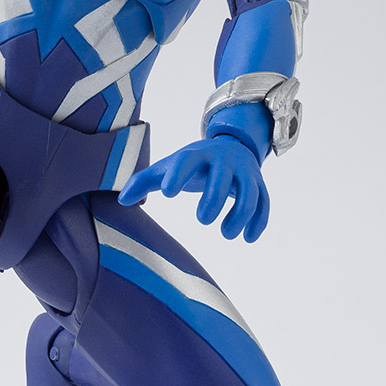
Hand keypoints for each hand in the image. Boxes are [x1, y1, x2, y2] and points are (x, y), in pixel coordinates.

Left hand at [118, 135, 270, 242]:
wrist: (231, 148)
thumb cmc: (193, 163)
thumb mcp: (168, 167)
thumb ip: (145, 181)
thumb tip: (121, 200)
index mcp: (197, 155)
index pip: (186, 161)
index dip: (177, 174)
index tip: (167, 193)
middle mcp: (223, 161)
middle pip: (222, 176)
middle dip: (213, 197)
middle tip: (201, 220)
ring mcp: (244, 172)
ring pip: (249, 191)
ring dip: (240, 213)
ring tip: (226, 234)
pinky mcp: (259, 185)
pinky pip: (264, 202)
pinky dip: (259, 220)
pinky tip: (248, 238)